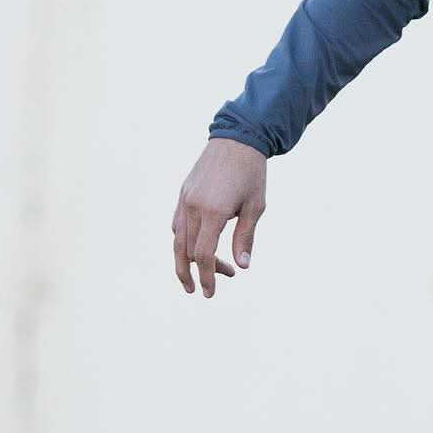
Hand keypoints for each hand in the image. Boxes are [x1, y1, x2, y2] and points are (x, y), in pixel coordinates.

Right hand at [172, 138, 267, 296]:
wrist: (237, 138)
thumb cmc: (251, 174)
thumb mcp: (255, 207)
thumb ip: (245, 237)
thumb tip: (242, 266)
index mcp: (214, 212)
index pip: (205, 255)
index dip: (207, 277)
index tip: (209, 293)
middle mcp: (194, 207)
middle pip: (188, 251)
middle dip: (201, 272)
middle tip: (215, 284)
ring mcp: (185, 200)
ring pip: (177, 240)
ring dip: (185, 261)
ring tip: (193, 277)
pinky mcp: (183, 194)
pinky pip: (176, 224)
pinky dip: (181, 240)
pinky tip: (192, 248)